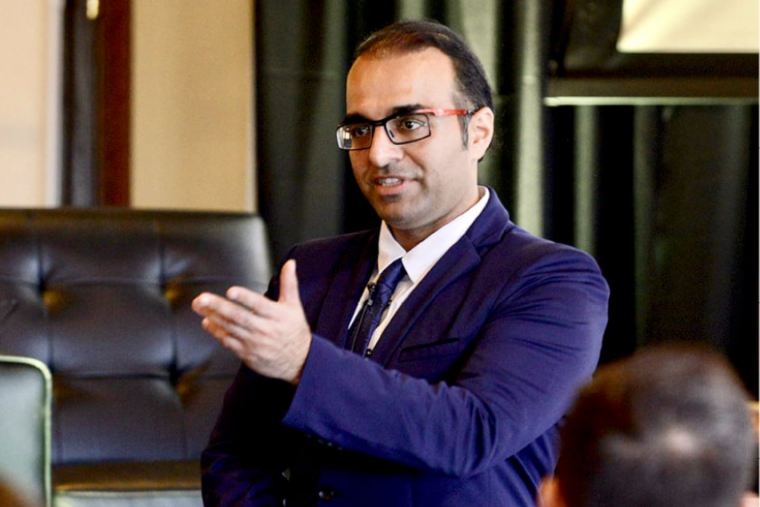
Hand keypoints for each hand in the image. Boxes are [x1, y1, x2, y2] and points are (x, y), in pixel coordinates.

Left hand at [192, 259, 311, 384]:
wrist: (299, 361)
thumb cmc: (294, 329)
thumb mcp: (294, 306)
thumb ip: (289, 283)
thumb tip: (290, 263)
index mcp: (276, 315)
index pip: (259, 305)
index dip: (245, 297)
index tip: (231, 291)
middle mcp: (264, 329)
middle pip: (238, 317)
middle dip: (218, 307)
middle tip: (202, 298)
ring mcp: (254, 343)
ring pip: (230, 328)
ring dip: (213, 317)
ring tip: (199, 305)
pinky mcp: (247, 354)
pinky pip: (228, 342)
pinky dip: (216, 332)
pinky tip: (207, 322)